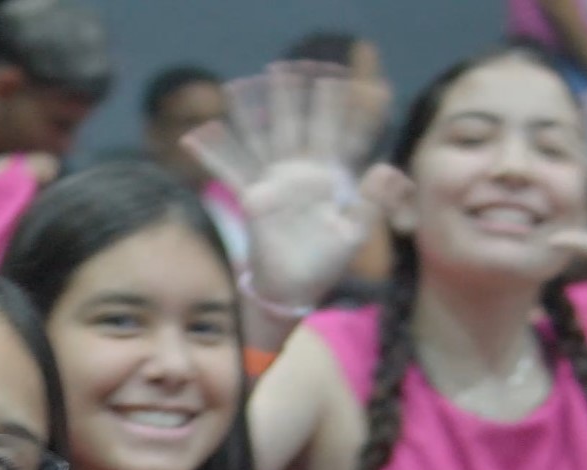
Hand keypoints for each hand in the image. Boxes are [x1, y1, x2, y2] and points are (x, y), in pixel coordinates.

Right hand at [183, 61, 405, 307]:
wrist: (294, 288)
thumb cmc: (325, 262)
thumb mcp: (354, 233)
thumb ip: (373, 202)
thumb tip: (390, 168)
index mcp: (330, 177)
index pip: (342, 136)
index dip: (352, 112)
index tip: (366, 86)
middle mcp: (301, 172)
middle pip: (298, 125)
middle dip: (295, 96)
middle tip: (295, 64)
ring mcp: (275, 181)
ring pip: (263, 137)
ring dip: (252, 111)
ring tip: (243, 82)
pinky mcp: (254, 197)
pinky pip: (232, 171)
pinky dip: (213, 153)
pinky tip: (196, 135)